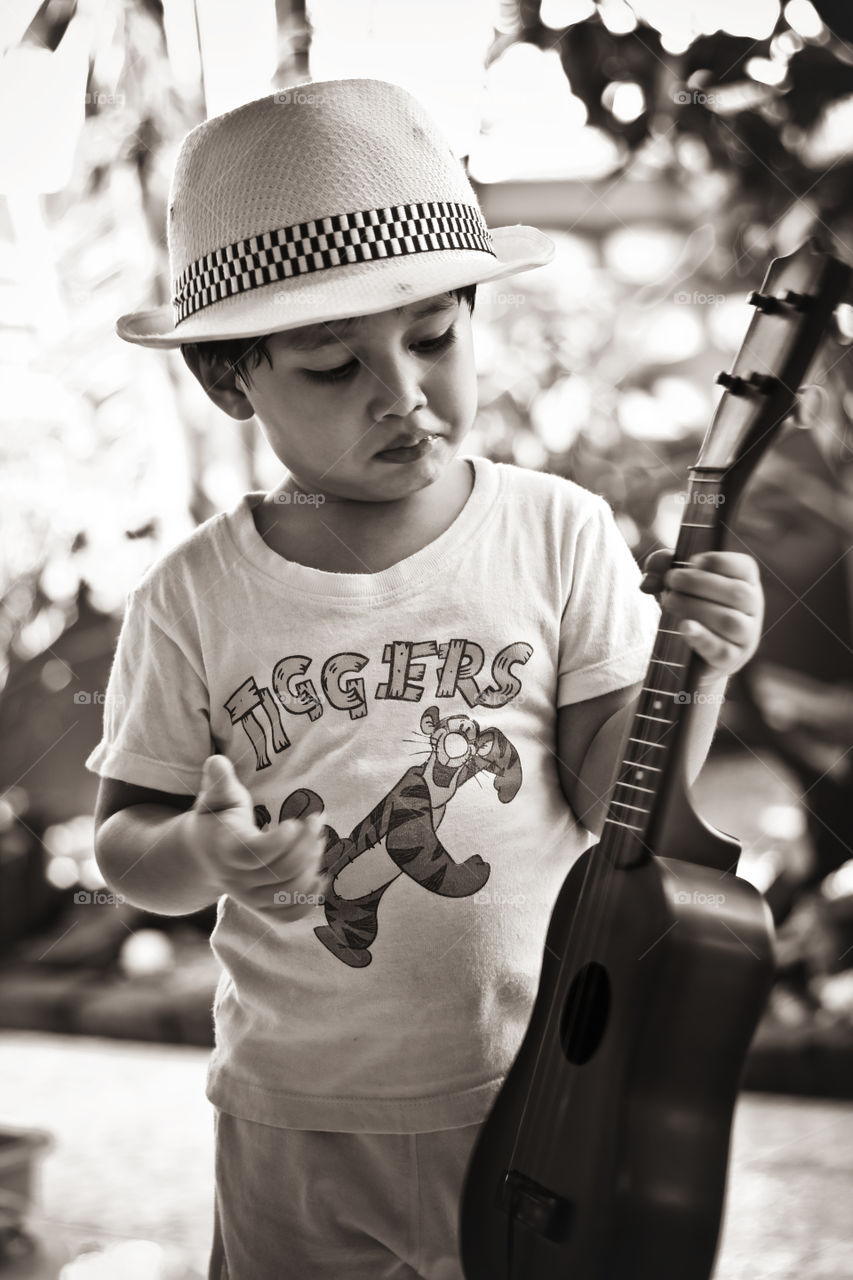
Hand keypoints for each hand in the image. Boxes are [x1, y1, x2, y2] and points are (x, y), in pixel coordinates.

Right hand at [183, 755, 325, 917]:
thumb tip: (217, 760)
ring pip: (288, 892)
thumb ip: (219, 782)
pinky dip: (307, 900)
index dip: (281, 841)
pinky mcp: (261, 908)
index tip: (295, 822)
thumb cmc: (216, 819)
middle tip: (318, 821)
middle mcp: (236, 880)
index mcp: (226, 850)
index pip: (256, 854)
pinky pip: (287, 915)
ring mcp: (249, 898)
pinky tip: (321, 877)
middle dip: (306, 846)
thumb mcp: (215, 797)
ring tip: (319, 840)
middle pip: (281, 872)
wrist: (203, 856)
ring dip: (312, 866)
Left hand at [640, 549, 763, 680]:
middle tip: (671, 581)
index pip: (743, 567)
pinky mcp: (732, 658)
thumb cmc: (690, 604)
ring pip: (729, 621)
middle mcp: (753, 607)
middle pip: (736, 593)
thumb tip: (648, 580)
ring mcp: (746, 635)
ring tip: (669, 602)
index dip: (716, 561)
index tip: (690, 563)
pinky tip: (684, 626)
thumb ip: (661, 567)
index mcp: (747, 581)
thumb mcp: (677, 580)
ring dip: (695, 608)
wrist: (694, 651)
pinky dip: (701, 637)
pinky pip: (721, 650)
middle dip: (698, 583)